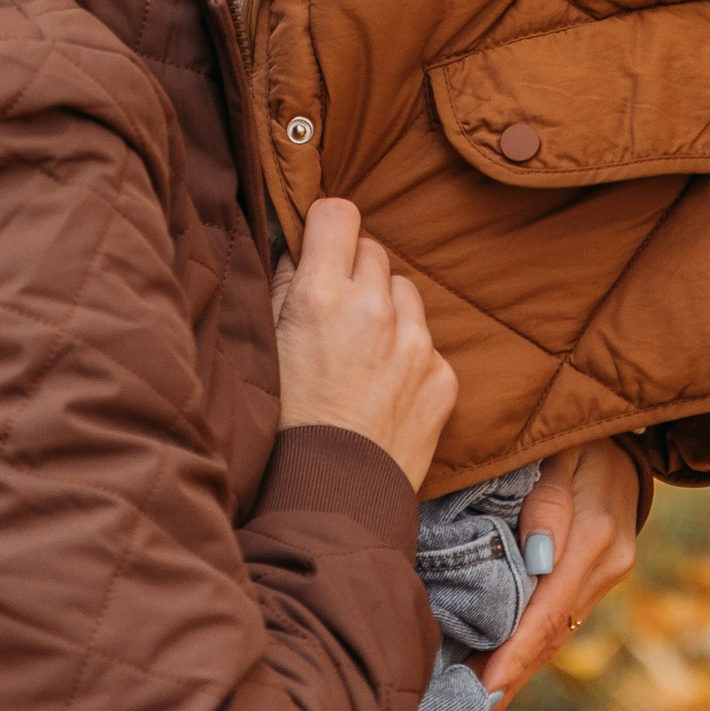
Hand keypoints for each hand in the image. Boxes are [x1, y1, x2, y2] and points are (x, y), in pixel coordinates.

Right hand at [275, 196, 457, 493]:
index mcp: (321, 295)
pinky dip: (409, 355)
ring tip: (362, 353)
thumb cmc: (285, 422)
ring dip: (387, 309)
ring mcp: (415, 343)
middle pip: (374, 250)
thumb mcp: (267, 346)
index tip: (322, 247)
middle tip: (337, 311)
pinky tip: (385, 387)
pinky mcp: (442, 375)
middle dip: (355, 271)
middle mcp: (373, 309)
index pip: (338, 213)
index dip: (327, 228)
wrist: (332, 497)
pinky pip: (428, 341)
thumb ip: (285, 286)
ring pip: (405, 291)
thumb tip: (302, 247)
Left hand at [476, 437, 640, 707]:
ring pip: (557, 633)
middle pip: (553, 633)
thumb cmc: (578, 431)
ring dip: (518, 667)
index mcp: (595, 535)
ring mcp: (605, 575)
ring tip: (472, 702)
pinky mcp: (597, 577)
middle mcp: (606, 565)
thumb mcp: (563, 448)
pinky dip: (529, 646)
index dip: (515, 652)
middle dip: (511, 674)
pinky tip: (498, 668)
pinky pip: (559, 619)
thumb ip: (549, 500)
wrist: (624, 434)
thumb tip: (537, 559)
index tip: (482, 687)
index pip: (550, 608)